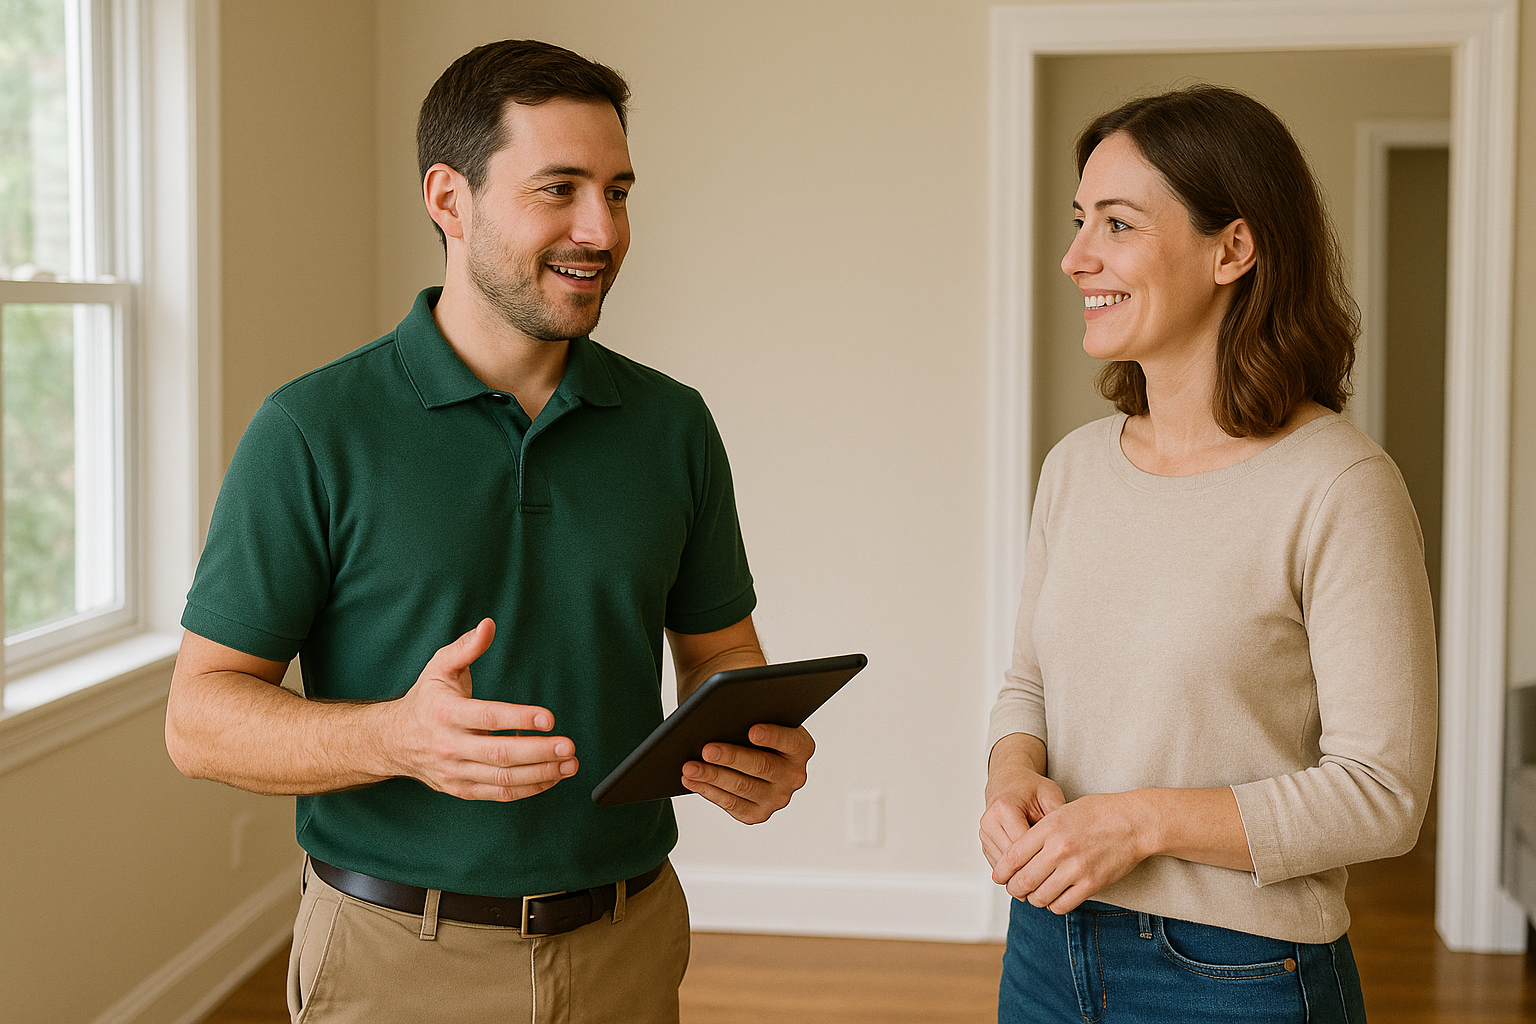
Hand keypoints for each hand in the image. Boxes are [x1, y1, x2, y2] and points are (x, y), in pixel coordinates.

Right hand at [381, 618, 577, 800]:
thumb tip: (489, 625)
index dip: (520, 718)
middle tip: (568, 746)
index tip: (549, 718)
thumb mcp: (440, 667)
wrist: (392, 741)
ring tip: (569, 764)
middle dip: (538, 752)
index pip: (488, 717)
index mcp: (445, 713)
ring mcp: (455, 772)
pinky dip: (529, 788)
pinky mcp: (462, 789)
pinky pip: (500, 793)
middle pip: (499, 753)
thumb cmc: (425, 700)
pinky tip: (552, 777)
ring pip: (503, 778)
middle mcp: (449, 746)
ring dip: (541, 773)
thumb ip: (467, 647)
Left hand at [681, 723, 813, 823]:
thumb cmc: (753, 725)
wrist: (751, 750)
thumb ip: (752, 713)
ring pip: (742, 787)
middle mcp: (794, 776)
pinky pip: (731, 804)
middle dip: (731, 758)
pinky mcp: (757, 813)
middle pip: (762, 766)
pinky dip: (708, 791)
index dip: (771, 736)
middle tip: (707, 750)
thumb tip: (725, 710)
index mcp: (801, 747)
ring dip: (712, 776)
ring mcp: (777, 798)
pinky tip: (692, 781)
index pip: (789, 740)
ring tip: (690, 767)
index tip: (751, 731)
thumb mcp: (759, 715)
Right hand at [979, 767, 1064, 870]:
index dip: (1042, 861)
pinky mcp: (985, 843)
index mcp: (1004, 808)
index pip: (1022, 846)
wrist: (1010, 780)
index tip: (1060, 869)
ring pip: (1003, 867)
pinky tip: (1031, 873)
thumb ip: (1058, 818)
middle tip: (1055, 882)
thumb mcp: (1050, 796)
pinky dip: (1014, 872)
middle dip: (1033, 873)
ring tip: (1044, 880)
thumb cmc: (1030, 787)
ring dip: (1022, 875)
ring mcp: (985, 833)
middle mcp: (990, 821)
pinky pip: (999, 866)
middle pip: (1010, 860)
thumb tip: (1069, 842)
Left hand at [990, 792, 1151, 913]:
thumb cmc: (1097, 813)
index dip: (1001, 872)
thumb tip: (1015, 855)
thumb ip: (1038, 832)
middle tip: (1014, 889)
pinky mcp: (1092, 884)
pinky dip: (1054, 905)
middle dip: (1014, 889)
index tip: (1000, 877)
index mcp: (1049, 828)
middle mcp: (1060, 849)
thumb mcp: (1061, 812)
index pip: (1012, 857)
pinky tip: (1055, 898)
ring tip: (1035, 894)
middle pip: (1023, 880)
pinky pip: (1062, 905)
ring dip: (1033, 899)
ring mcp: (1076, 868)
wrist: (1134, 822)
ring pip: (1040, 896)